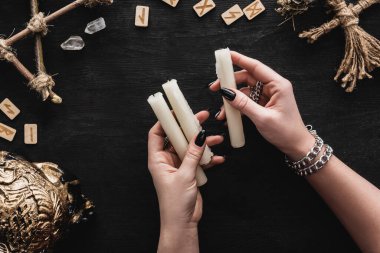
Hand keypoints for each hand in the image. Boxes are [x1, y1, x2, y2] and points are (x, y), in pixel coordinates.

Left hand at [148, 111, 223, 251]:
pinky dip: (207, 159)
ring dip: (202, 144)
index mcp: (157, 160)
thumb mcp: (185, 175)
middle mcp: (166, 161)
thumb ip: (193, 154)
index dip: (165, 121)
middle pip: (177, 138)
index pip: (157, 134)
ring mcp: (178, 167)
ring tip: (217, 138)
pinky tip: (219, 158)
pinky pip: (197, 161)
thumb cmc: (175, 203)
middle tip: (202, 118)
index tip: (176, 111)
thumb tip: (199, 135)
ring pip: (190, 148)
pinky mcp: (188, 173)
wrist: (183, 223)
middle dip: (190, 128)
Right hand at [210, 51, 313, 159]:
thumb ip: (244, 104)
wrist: (295, 146)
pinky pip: (247, 100)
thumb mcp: (262, 118)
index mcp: (278, 85)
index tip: (225, 55)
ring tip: (221, 108)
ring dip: (232, 97)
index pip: (256, 67)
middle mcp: (273, 87)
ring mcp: (268, 96)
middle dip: (230, 82)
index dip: (240, 60)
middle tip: (215, 88)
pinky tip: (228, 114)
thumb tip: (227, 93)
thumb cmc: (286, 132)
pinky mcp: (264, 105)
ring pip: (245, 90)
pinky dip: (237, 106)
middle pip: (248, 78)